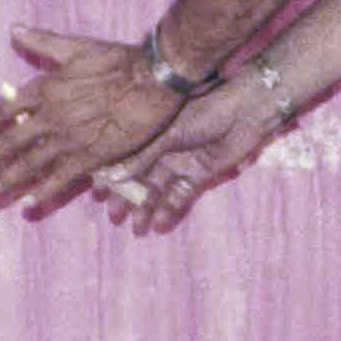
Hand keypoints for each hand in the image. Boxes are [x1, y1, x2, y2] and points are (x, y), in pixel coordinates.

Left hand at [0, 27, 183, 218]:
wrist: (154, 79)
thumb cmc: (118, 59)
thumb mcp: (76, 46)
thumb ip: (42, 42)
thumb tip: (15, 29)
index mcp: (45, 90)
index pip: (1, 110)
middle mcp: (51, 118)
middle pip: (8, 143)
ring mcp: (70, 140)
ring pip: (29, 165)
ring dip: (3, 181)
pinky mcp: (92, 157)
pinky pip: (61, 178)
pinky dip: (42, 191)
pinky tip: (26, 203)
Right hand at [93, 82, 279, 234]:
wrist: (244, 112)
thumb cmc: (203, 112)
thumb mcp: (166, 133)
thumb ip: (142, 156)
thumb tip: (113, 178)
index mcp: (150, 131)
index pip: (124, 157)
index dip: (110, 176)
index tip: (97, 195)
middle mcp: (162, 149)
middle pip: (139, 178)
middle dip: (127, 198)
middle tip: (114, 217)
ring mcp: (181, 163)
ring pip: (158, 190)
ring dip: (146, 209)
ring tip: (137, 228)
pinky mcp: (199, 175)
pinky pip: (180, 196)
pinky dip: (169, 210)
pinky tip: (159, 223)